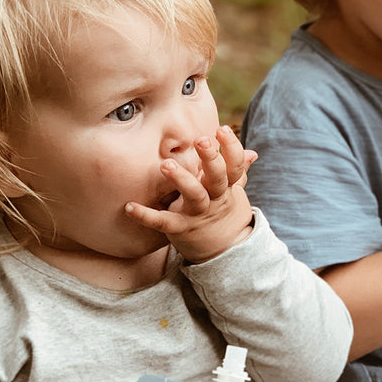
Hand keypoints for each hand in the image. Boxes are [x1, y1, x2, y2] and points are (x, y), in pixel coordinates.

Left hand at [125, 124, 255, 262]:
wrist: (223, 252)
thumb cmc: (223, 213)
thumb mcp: (234, 194)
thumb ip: (238, 173)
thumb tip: (252, 153)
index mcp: (227, 188)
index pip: (234, 166)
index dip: (231, 148)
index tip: (223, 129)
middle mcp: (215, 200)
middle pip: (218, 178)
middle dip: (211, 158)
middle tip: (201, 140)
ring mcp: (198, 215)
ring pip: (194, 196)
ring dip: (181, 179)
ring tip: (166, 165)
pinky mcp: (180, 229)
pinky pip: (163, 222)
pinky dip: (146, 215)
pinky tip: (130, 206)